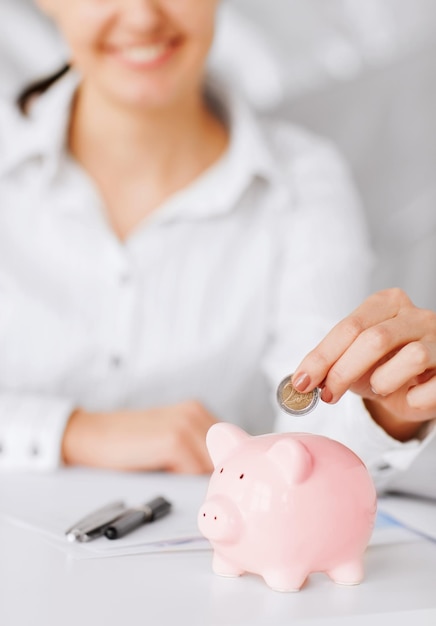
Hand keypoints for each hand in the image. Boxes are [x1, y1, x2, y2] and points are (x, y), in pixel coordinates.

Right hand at [62, 400, 216, 472]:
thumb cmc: (129, 444)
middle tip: (192, 486)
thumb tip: (220, 477)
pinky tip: (163, 474)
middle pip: (224, 457)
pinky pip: (194, 472)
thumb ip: (195, 451)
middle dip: (213, 475)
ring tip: (173, 478)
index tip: (215, 481)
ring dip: (196, 480)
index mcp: (197, 411)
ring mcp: (186, 424)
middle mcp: (196, 413)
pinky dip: (183, 481)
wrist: (93, 435)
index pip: (229, 446)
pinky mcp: (175, 440)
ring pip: (211, 467)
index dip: (222, 467)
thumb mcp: (169, 440)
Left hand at [292, 289, 435, 440]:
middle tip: (327, 395)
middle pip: (374, 339)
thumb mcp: (354, 360)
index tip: (301, 382)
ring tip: (381, 388)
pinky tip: (409, 396)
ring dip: (385, 381)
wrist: (421, 387)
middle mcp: (417, 315)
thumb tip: (301, 381)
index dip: (322, 356)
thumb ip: (331, 363)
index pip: (349, 326)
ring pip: (413, 356)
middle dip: (343, 371)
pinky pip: (432, 388)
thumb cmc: (385, 368)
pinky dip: (414, 398)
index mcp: (388, 304)